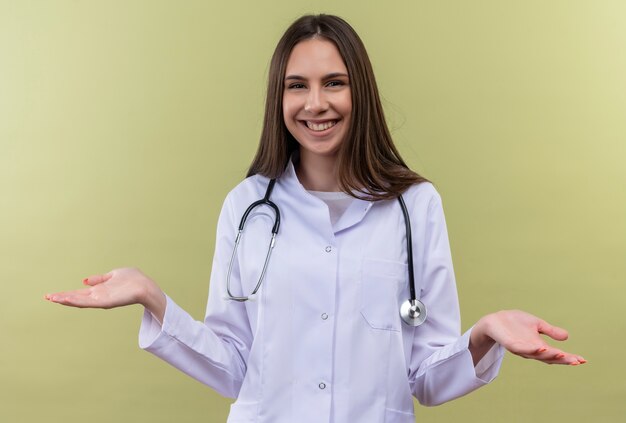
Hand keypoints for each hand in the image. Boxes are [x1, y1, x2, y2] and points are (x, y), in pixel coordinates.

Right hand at [45, 267, 165, 320]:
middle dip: (62, 297)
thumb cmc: (133, 280)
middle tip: (47, 297)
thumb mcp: (113, 275)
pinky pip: (89, 303)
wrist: (145, 286)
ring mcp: (101, 300)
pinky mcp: (106, 302)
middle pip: (76, 297)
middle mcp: (98, 296)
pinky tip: (68, 300)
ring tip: (53, 298)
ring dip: (67, 299)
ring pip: (80, 301)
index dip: (66, 293)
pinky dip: (78, 301)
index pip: (79, 293)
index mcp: (99, 290)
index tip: (52, 294)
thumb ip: (99, 279)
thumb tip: (85, 280)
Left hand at [470, 310, 585, 365]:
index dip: (569, 358)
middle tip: (577, 361)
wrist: (494, 320)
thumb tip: (567, 337)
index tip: (583, 360)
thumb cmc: (515, 323)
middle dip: (563, 360)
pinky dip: (531, 350)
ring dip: (549, 356)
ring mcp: (521, 348)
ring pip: (537, 355)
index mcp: (539, 346)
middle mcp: (531, 350)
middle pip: (549, 358)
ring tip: (562, 355)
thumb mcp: (536, 324)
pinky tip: (540, 348)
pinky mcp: (510, 344)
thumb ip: (550, 331)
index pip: (556, 354)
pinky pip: (521, 349)